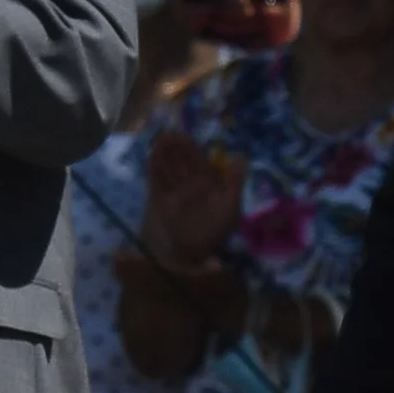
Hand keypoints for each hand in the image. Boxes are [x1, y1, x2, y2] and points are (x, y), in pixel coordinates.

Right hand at [141, 131, 242, 267]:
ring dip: (164, 155)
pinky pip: (156, 182)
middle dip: (176, 148)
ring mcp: (174, 193)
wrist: (185, 259)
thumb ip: (234, 184)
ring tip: (159, 140)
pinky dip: (153, 169)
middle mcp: (191, 187)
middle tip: (168, 133)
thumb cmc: (210, 236)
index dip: (192, 149)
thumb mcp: (230, 210)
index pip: (200, 163)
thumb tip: (242, 157)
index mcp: (209, 187)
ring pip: (169, 169)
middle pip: (182, 163)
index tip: (184, 136)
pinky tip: (151, 155)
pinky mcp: (159, 202)